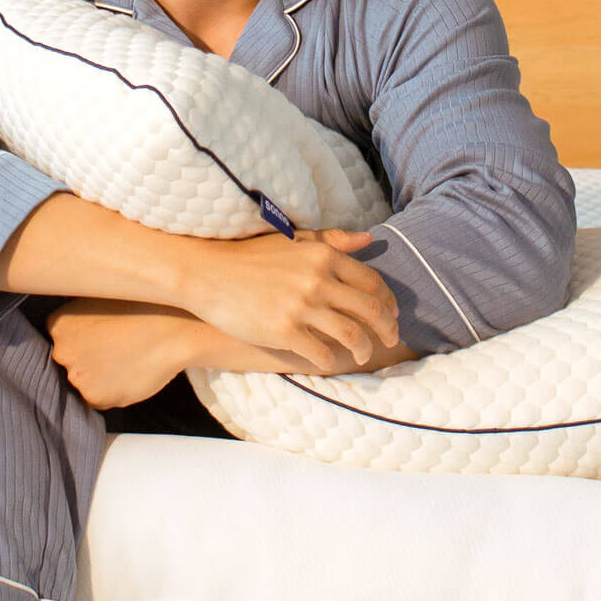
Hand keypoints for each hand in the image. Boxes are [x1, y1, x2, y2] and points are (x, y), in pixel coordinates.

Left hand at [43, 298, 194, 408]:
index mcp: (59, 324)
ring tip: (128, 361)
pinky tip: (130, 374)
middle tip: (117, 350)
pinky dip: (113, 392)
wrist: (171, 330)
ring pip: (85, 383)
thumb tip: (79, 329)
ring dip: (101, 378)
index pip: (62, 339)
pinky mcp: (95, 396)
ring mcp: (77, 375)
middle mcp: (61, 351)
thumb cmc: (143, 309)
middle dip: (89, 360)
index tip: (102, 337)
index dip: (83, 339)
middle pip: (70, 362)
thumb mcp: (101, 300)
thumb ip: (81, 318)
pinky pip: (99, 399)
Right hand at [179, 227, 400, 369]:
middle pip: (370, 310)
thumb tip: (369, 239)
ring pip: (352, 335)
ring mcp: (302, 306)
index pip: (372, 282)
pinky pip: (322, 352)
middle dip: (388, 329)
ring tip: (362, 357)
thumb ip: (333, 240)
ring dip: (363, 350)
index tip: (392, 315)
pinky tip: (329, 361)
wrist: (208, 274)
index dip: (388, 302)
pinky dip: (332, 360)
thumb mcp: (293, 240)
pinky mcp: (285, 331)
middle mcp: (319, 280)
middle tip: (392, 341)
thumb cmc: (249, 256)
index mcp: (324, 256)